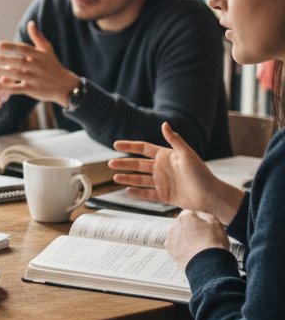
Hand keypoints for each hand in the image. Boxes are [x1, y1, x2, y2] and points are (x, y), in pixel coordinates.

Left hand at [0, 21, 78, 104]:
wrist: (64, 85)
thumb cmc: (52, 65)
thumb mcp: (47, 50)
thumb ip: (37, 37)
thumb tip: (30, 23)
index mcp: (39, 55)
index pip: (24, 49)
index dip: (11, 47)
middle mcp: (37, 66)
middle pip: (18, 62)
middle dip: (4, 60)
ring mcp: (35, 78)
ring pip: (17, 75)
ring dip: (3, 72)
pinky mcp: (33, 90)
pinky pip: (18, 89)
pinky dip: (7, 87)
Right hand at [109, 122, 242, 220]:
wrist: (211, 195)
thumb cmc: (201, 173)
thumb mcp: (187, 154)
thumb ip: (174, 140)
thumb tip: (164, 124)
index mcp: (166, 156)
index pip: (144, 149)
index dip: (130, 146)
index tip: (116, 144)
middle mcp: (162, 168)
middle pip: (138, 165)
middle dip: (124, 163)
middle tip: (110, 163)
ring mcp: (162, 182)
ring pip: (140, 179)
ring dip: (127, 178)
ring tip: (115, 177)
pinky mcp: (164, 195)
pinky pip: (147, 194)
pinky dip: (137, 193)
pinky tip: (127, 192)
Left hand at [165, 209, 229, 268]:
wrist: (208, 265)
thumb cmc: (213, 243)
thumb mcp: (215, 223)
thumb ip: (204, 215)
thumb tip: (197, 215)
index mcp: (185, 217)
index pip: (190, 214)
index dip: (198, 221)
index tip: (204, 228)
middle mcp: (174, 226)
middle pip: (183, 225)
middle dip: (190, 229)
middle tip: (202, 238)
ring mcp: (170, 239)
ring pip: (178, 235)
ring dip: (185, 238)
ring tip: (197, 247)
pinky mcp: (169, 251)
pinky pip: (176, 246)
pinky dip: (182, 248)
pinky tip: (191, 252)